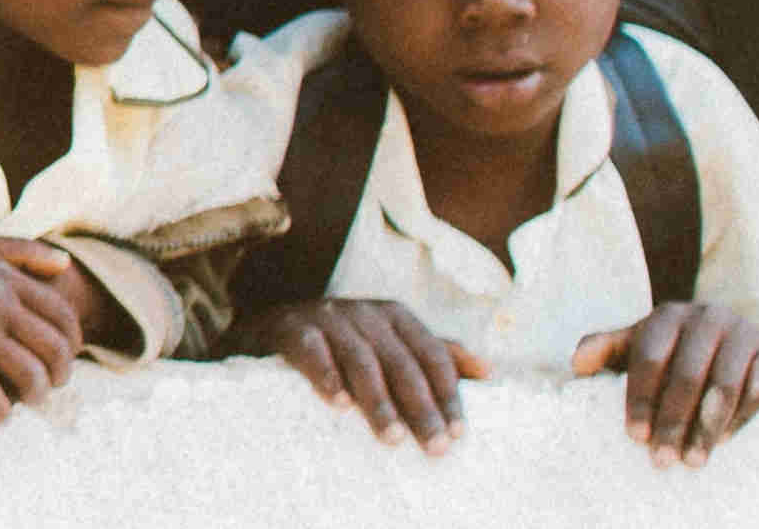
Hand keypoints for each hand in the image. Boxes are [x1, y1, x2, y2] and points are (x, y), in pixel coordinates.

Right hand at [0, 235, 88, 465]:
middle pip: (52, 348)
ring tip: (31, 401)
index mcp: (8, 281)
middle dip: (61, 372)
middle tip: (55, 383)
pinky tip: (0, 416)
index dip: (74, 340)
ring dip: (36, 394)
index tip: (71, 355)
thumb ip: (25, 251)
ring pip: (26, 373)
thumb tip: (65, 263)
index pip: (61, 315)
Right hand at [252, 298, 484, 451]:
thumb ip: (433, 354)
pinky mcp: (292, 328)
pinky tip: (339, 405)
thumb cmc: (341, 345)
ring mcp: (327, 317)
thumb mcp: (387, 343)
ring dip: (379, 401)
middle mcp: (364, 312)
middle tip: (434, 447)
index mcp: (394, 316)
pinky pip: (312, 351)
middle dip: (421, 408)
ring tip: (392, 438)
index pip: (432, 355)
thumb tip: (489, 371)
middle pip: (401, 363)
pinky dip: (326, 376)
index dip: (448, 394)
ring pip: (361, 360)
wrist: (270, 330)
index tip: (459, 433)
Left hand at [575, 302, 758, 463]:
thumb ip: (606, 350)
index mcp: (668, 315)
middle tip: (661, 458)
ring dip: (707, 427)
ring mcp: (745, 333)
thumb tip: (577, 364)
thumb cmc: (674, 351)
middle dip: (672, 421)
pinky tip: (724, 441)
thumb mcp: (637, 345)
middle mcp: (708, 317)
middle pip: (686, 374)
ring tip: (692, 460)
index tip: (635, 436)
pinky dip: (741, 417)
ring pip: (725, 385)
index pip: (649, 357)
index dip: (640, 398)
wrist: (733, 345)